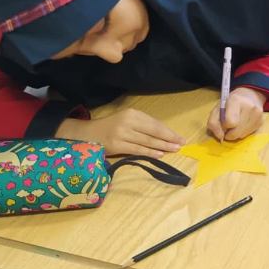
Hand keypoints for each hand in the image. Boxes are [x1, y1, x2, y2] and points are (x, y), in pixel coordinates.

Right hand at [55, 109, 184, 157]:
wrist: (87, 134)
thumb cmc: (111, 128)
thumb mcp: (127, 121)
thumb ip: (143, 126)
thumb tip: (164, 135)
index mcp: (132, 113)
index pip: (154, 123)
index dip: (168, 131)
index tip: (179, 137)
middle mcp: (127, 122)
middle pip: (153, 132)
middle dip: (169, 139)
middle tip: (181, 144)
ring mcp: (121, 134)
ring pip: (147, 141)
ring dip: (162, 146)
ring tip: (174, 149)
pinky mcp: (116, 145)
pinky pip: (137, 150)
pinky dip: (149, 152)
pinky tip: (160, 155)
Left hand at [207, 87, 266, 140]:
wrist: (249, 96)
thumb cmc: (230, 103)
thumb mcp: (217, 109)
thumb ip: (213, 123)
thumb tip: (220, 137)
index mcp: (236, 100)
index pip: (230, 122)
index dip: (224, 125)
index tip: (223, 121)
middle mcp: (250, 107)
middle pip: (236, 132)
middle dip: (229, 132)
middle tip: (228, 125)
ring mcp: (258, 115)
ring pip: (242, 135)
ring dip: (236, 133)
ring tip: (236, 122)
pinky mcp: (261, 121)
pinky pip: (248, 134)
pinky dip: (242, 132)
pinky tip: (243, 123)